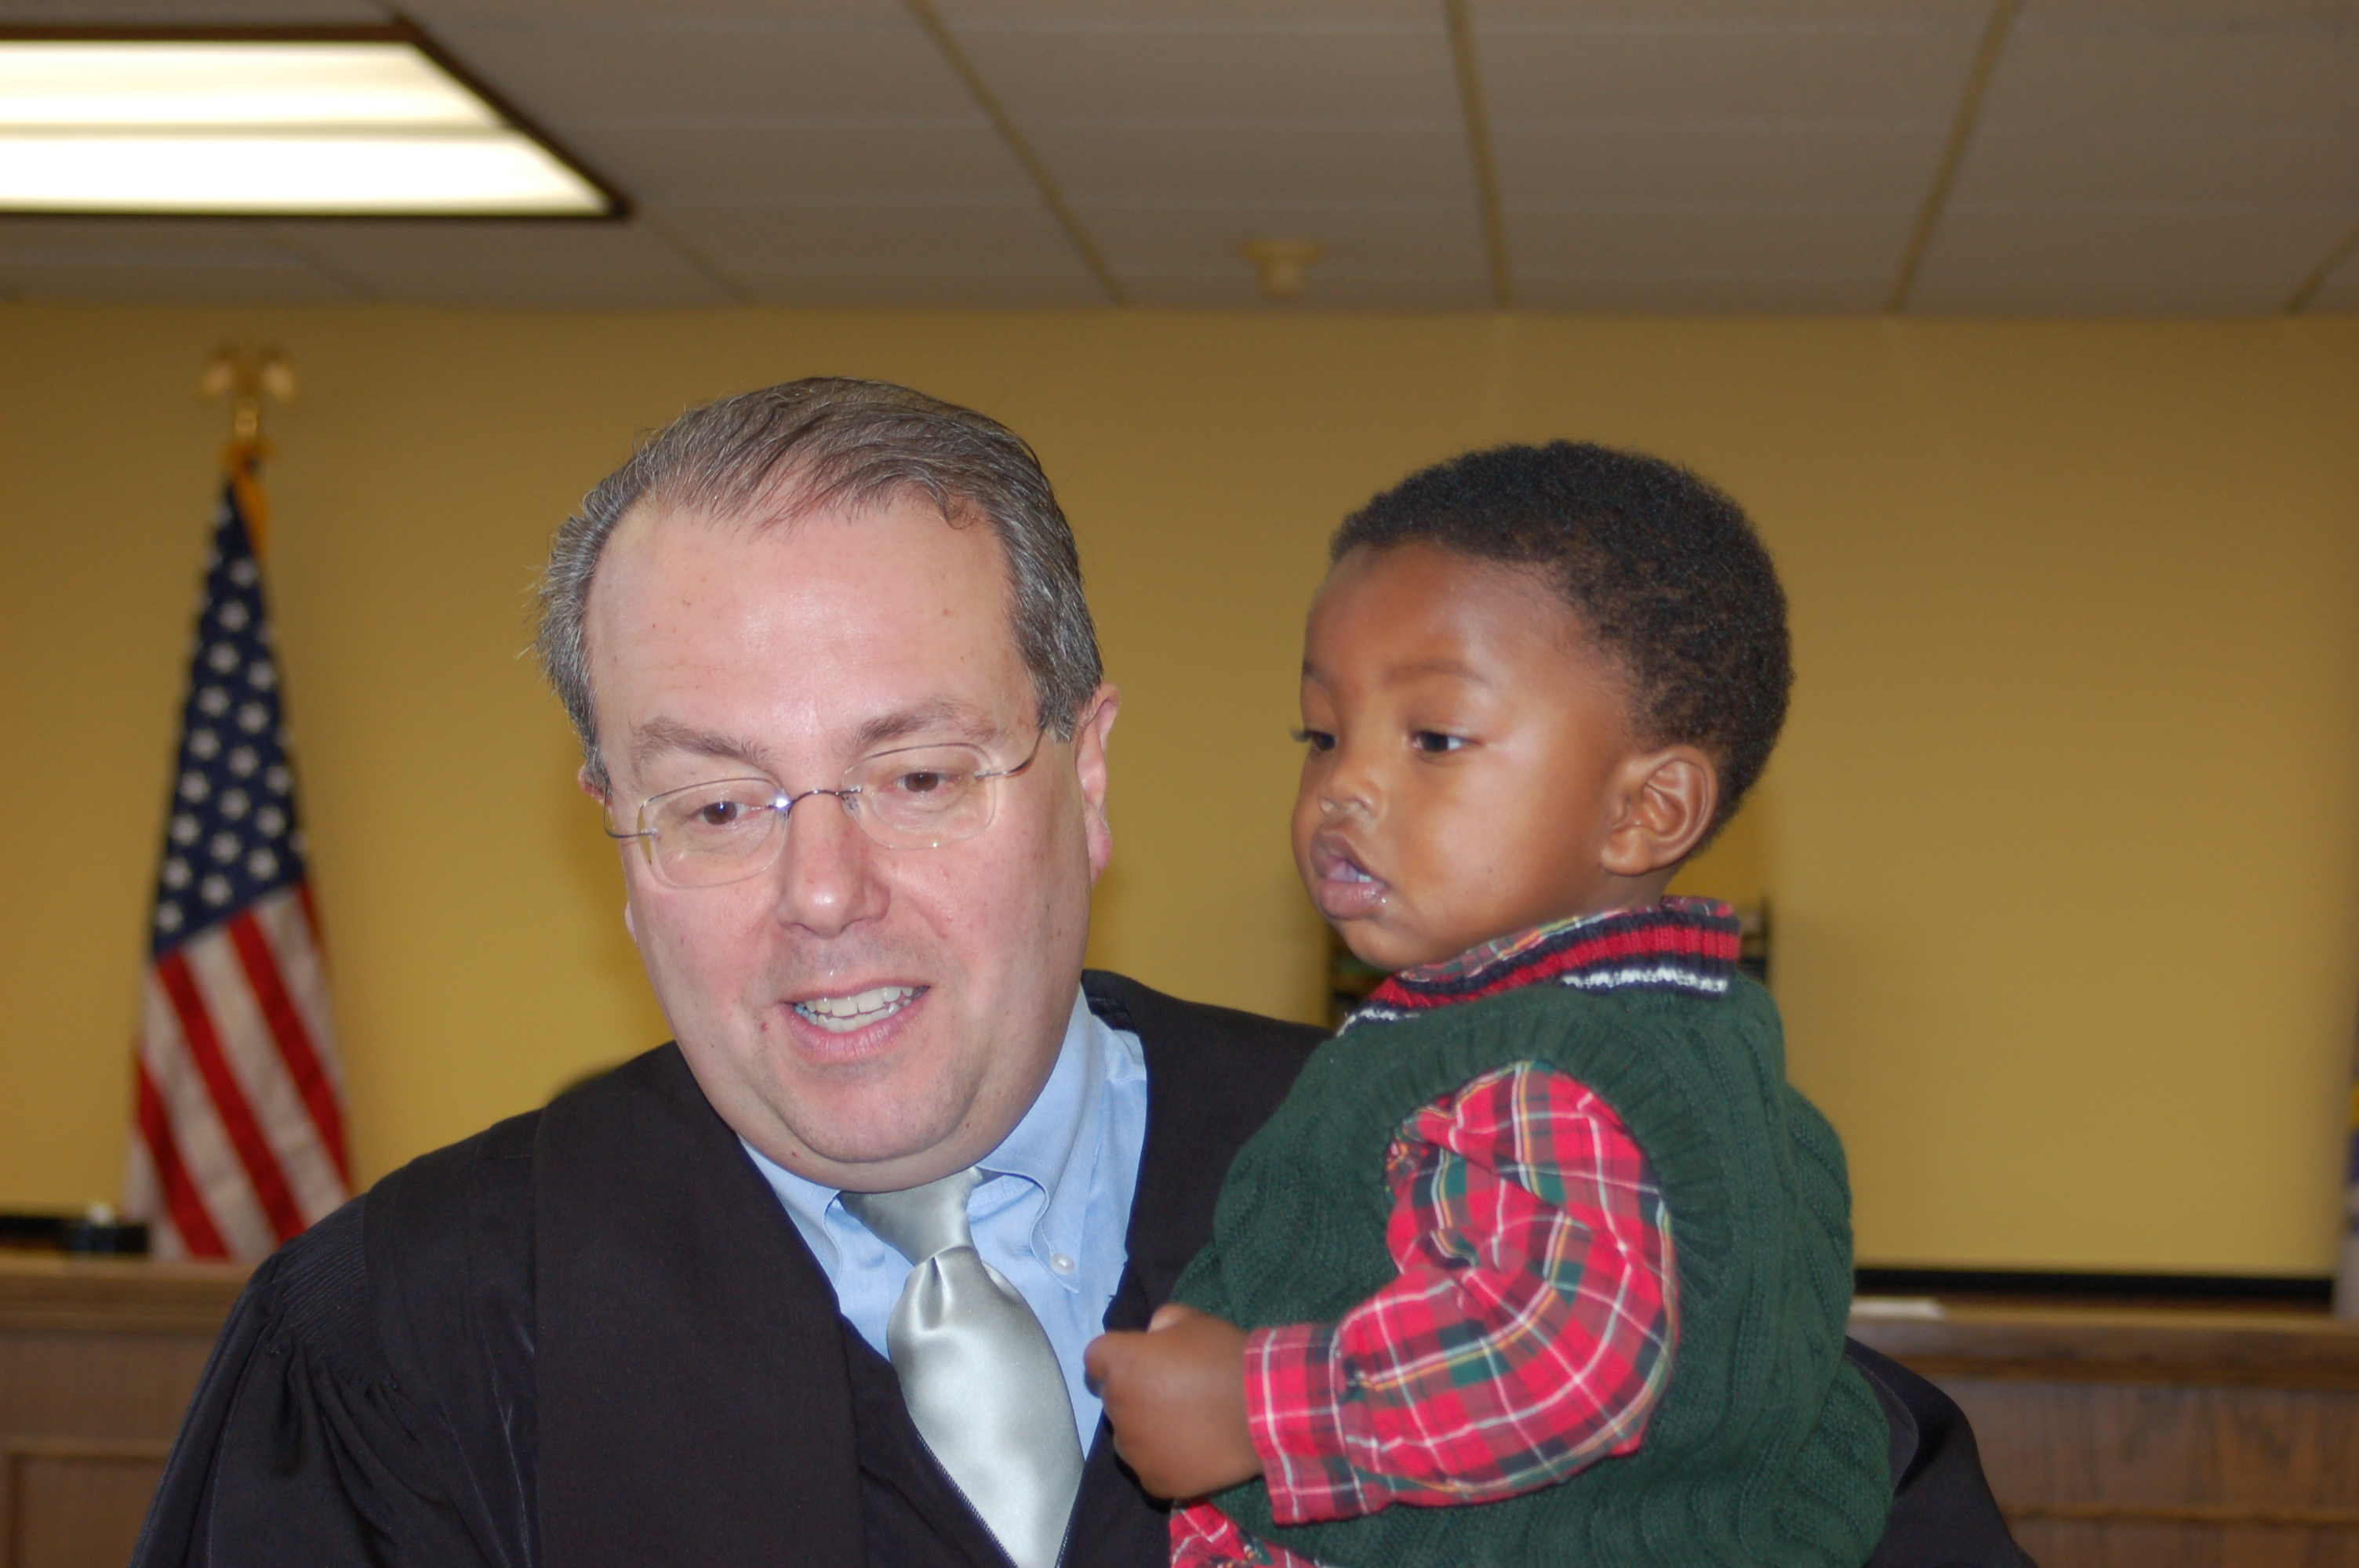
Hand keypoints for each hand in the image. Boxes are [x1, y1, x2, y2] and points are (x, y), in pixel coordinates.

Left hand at [1083, 1303, 1261, 1499]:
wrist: (1262, 1410)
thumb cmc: (1224, 1358)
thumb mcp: (1191, 1319)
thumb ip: (1159, 1323)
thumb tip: (1150, 1337)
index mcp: (1122, 1363)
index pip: (1095, 1359)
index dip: (1115, 1356)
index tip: (1138, 1360)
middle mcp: (1118, 1407)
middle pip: (1113, 1397)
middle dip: (1133, 1390)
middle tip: (1171, 1390)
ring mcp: (1135, 1449)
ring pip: (1126, 1436)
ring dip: (1144, 1427)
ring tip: (1182, 1424)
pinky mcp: (1154, 1480)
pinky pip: (1147, 1466)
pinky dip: (1162, 1458)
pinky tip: (1189, 1449)